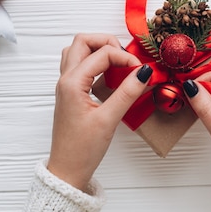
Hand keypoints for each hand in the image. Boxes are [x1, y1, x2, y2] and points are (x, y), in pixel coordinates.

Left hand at [47, 34, 152, 191]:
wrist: (67, 170)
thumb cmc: (82, 150)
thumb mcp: (109, 120)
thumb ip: (127, 93)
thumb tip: (145, 72)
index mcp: (72, 83)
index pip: (102, 53)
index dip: (125, 57)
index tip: (142, 71)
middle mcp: (65, 79)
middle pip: (83, 41)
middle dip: (107, 42)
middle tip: (127, 58)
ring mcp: (66, 85)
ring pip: (78, 51)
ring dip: (98, 50)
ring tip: (119, 64)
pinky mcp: (70, 93)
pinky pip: (79, 66)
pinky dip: (95, 63)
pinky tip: (110, 76)